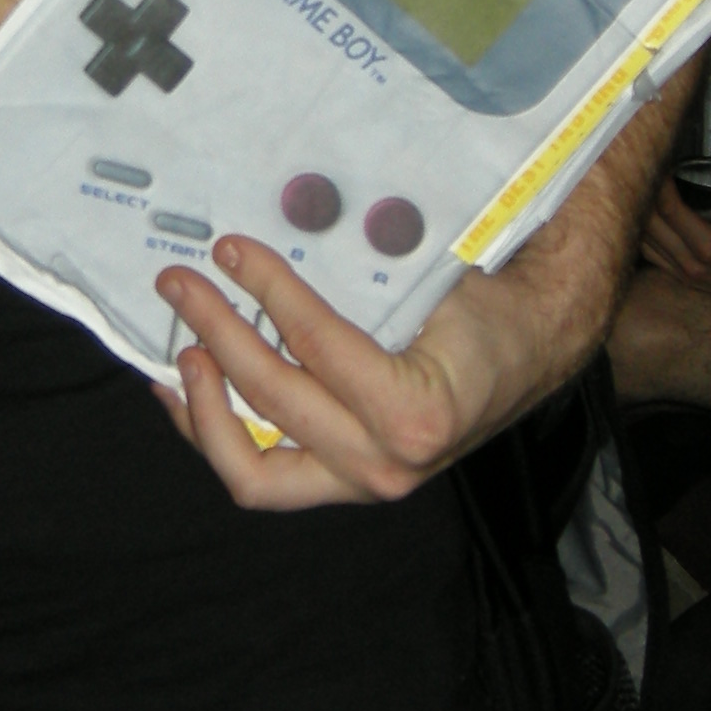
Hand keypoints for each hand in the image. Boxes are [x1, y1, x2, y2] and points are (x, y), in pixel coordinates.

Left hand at [149, 231, 589, 509]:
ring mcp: (360, 484)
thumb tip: (281, 226)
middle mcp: (386, 465)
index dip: (265, 290)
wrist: (530, 356)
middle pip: (273, 398)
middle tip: (181, 283)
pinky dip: (217, 435)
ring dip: (202, 405)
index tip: (231, 250)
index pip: (316, 345)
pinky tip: (188, 391)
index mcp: (415, 414)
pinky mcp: (341, 484)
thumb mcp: (436, 284)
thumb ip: (365, 271)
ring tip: (180, 348)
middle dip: (217, 331)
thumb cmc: (486, 315)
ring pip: (251, 468)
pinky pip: (262, 475)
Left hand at [636, 177, 710, 317]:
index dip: (659, 184)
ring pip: (645, 242)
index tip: (657, 160)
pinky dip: (642, 235)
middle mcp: (691, 264)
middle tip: (643, 168)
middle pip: (650, 225)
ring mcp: (684, 274)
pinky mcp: (684, 279)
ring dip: (639, 215)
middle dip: (642, 195)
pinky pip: (652, 256)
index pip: (671, 211)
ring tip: (641, 188)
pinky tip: (645, 216)